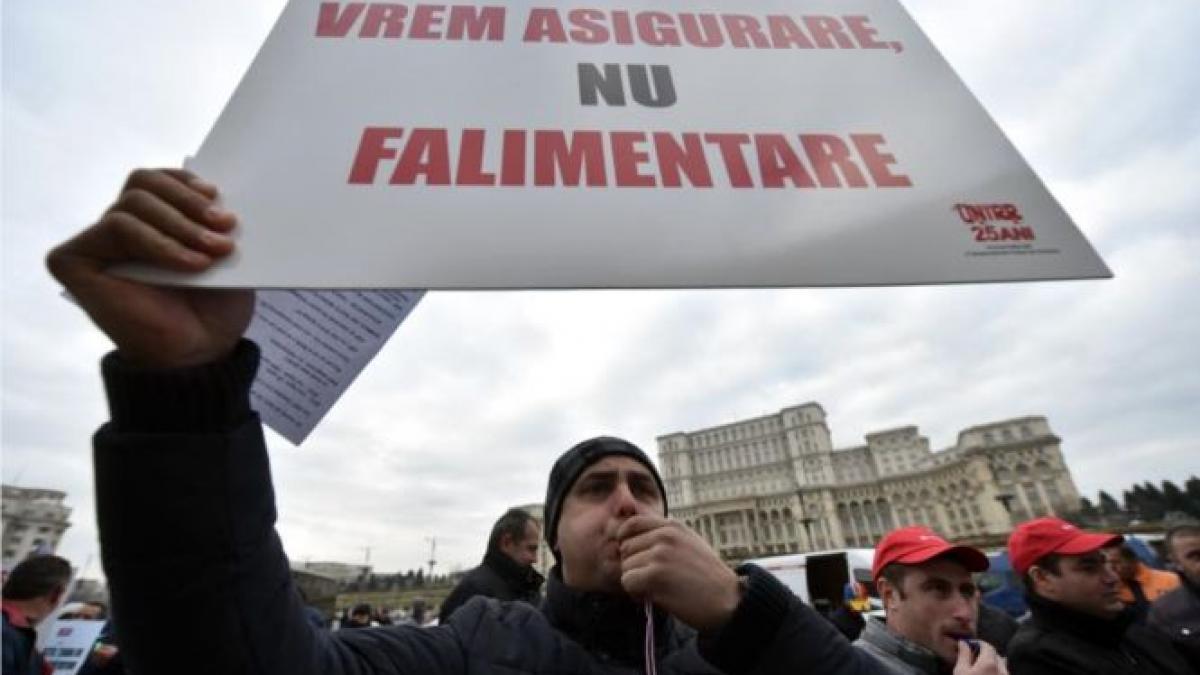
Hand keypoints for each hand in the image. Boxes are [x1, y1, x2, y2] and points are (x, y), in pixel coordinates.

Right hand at [46, 168, 253, 367]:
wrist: (200, 354)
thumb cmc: (212, 308)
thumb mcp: (225, 255)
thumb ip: (215, 220)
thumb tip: (221, 192)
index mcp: (151, 221)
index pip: (156, 180)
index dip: (184, 180)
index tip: (217, 194)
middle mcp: (118, 228)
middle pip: (143, 183)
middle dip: (188, 202)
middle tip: (224, 225)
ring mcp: (95, 244)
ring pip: (133, 204)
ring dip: (181, 226)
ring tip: (213, 253)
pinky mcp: (74, 261)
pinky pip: (116, 228)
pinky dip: (159, 242)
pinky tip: (190, 265)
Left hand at [617, 514, 740, 630]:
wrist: (728, 601)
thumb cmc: (709, 578)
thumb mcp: (690, 544)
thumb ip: (666, 537)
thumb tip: (631, 539)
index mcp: (673, 526)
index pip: (632, 524)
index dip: (626, 540)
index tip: (633, 556)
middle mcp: (665, 535)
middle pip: (626, 548)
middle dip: (634, 566)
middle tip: (650, 581)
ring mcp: (660, 554)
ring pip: (626, 567)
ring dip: (636, 582)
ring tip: (657, 590)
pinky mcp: (655, 575)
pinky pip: (628, 582)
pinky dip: (636, 593)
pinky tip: (653, 597)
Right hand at [953, 640, 1006, 674]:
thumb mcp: (961, 671)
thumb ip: (963, 655)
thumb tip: (963, 643)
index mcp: (990, 662)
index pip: (987, 646)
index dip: (978, 643)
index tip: (969, 644)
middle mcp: (1002, 669)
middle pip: (996, 655)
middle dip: (986, 653)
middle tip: (974, 655)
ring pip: (1001, 665)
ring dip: (992, 662)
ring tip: (980, 666)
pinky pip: (1002, 672)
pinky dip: (996, 670)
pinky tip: (987, 673)